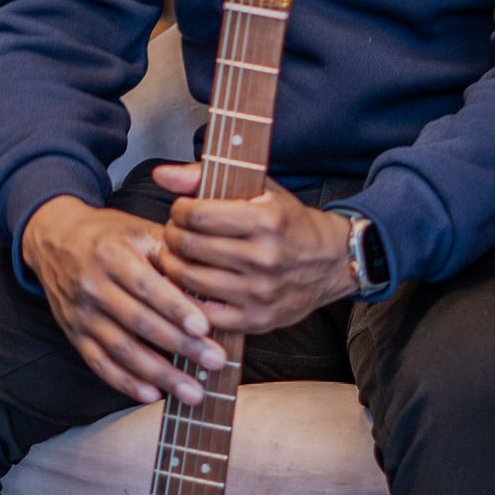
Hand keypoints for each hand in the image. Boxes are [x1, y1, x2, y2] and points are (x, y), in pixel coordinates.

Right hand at [23, 196, 228, 406]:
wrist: (55, 240)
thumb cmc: (108, 235)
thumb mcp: (137, 230)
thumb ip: (172, 253)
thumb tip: (210, 282)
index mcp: (111, 255)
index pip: (147, 286)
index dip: (175, 308)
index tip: (203, 328)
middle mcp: (93, 286)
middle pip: (139, 322)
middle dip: (180, 345)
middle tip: (215, 361)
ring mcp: (81, 314)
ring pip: (122, 350)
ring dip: (159, 374)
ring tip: (193, 391)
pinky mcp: (75, 335)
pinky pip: (100, 364)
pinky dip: (126, 383)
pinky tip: (153, 395)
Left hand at [150, 166, 355, 336]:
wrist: (332, 262)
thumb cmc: (290, 222)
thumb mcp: (259, 189)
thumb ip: (206, 177)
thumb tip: (161, 175)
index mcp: (266, 221)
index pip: (198, 215)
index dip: (179, 210)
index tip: (181, 210)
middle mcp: (264, 257)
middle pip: (189, 246)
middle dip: (173, 236)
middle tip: (176, 233)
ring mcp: (260, 292)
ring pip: (190, 279)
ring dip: (173, 265)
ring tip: (178, 255)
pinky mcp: (257, 319)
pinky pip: (203, 312)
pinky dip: (187, 297)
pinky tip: (188, 283)